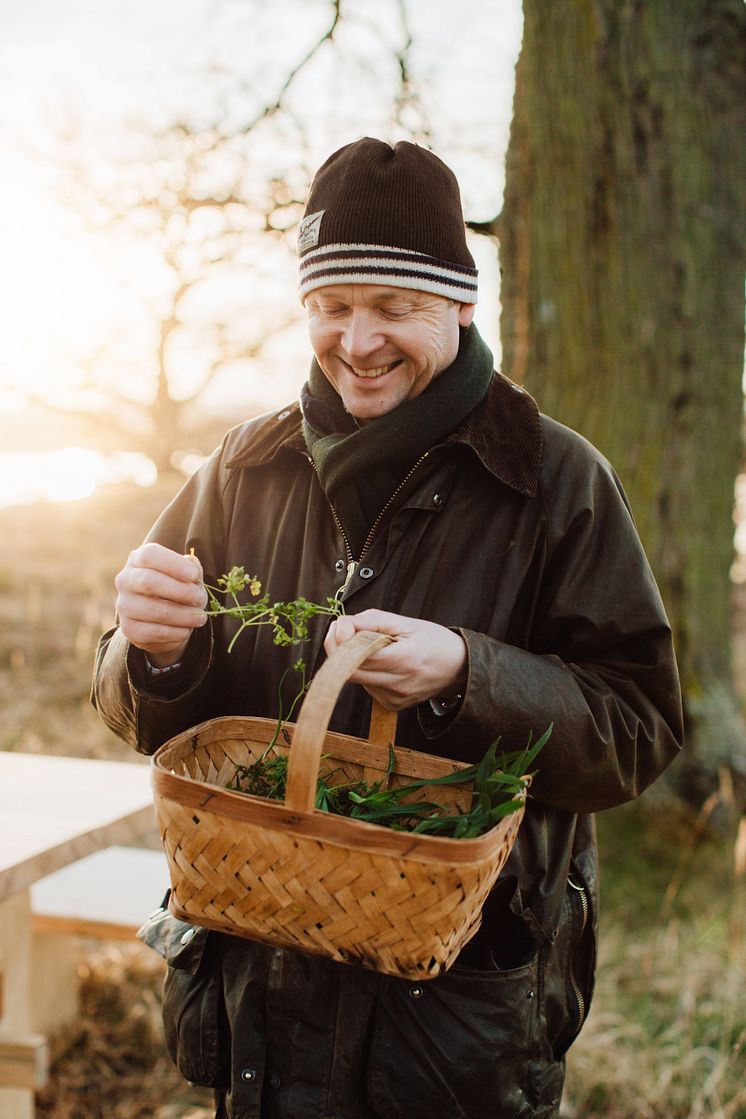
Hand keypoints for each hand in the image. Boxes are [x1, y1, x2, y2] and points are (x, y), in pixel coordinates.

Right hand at [114, 543, 207, 666]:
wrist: (164, 621)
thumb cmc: (177, 590)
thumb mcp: (186, 576)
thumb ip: (191, 568)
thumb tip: (192, 565)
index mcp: (138, 560)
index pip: (149, 555)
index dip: (173, 564)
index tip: (193, 575)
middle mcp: (125, 580)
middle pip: (149, 581)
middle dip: (181, 591)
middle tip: (200, 599)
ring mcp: (124, 605)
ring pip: (155, 610)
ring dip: (184, 615)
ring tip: (200, 617)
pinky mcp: (129, 629)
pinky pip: (154, 632)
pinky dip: (176, 632)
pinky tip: (186, 631)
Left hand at [324, 609, 466, 711]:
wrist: (459, 668)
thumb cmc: (435, 641)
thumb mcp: (406, 622)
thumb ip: (371, 620)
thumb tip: (341, 626)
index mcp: (404, 660)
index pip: (357, 655)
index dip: (342, 639)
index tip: (343, 625)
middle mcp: (398, 684)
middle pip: (349, 671)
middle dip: (339, 649)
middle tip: (345, 631)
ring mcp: (394, 698)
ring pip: (357, 679)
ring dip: (356, 661)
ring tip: (376, 648)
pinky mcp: (391, 705)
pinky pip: (367, 687)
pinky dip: (368, 673)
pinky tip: (384, 665)